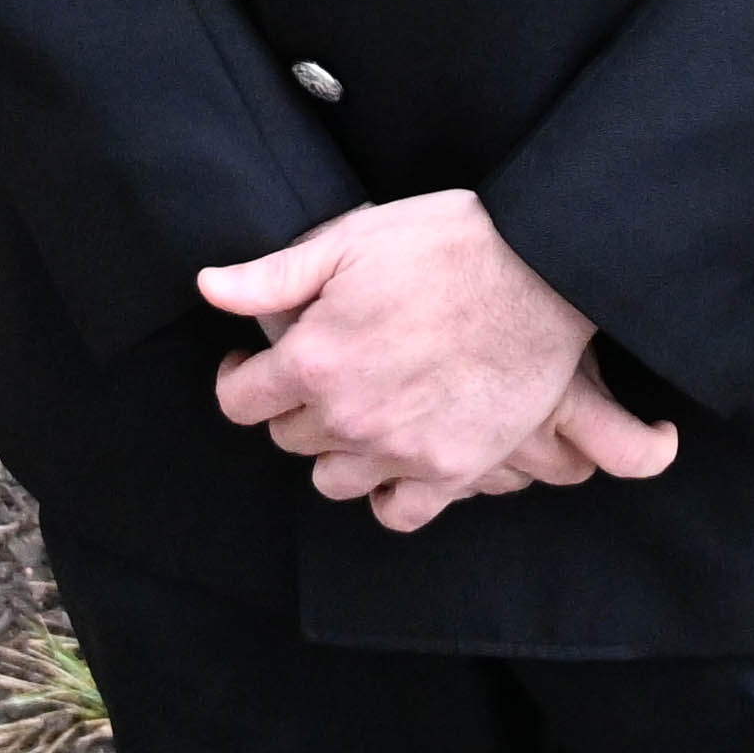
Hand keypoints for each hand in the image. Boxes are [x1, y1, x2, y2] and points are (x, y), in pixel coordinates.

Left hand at [197, 192, 682, 531]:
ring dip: (336, 451)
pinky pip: (398, 512)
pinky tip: (395, 462)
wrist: (545, 271)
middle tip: (322, 373)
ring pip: (334, 480)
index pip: (239, 400)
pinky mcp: (454, 469)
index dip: (240, 377)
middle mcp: (349, 418)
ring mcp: (402, 451)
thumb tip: (208, 287)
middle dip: (293, 405)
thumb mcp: (351, 240)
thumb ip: (272, 276)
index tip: (255, 362)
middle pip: (288, 438)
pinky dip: (389, 494)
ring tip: (358, 414)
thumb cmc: (448, 244)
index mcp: (313, 360)